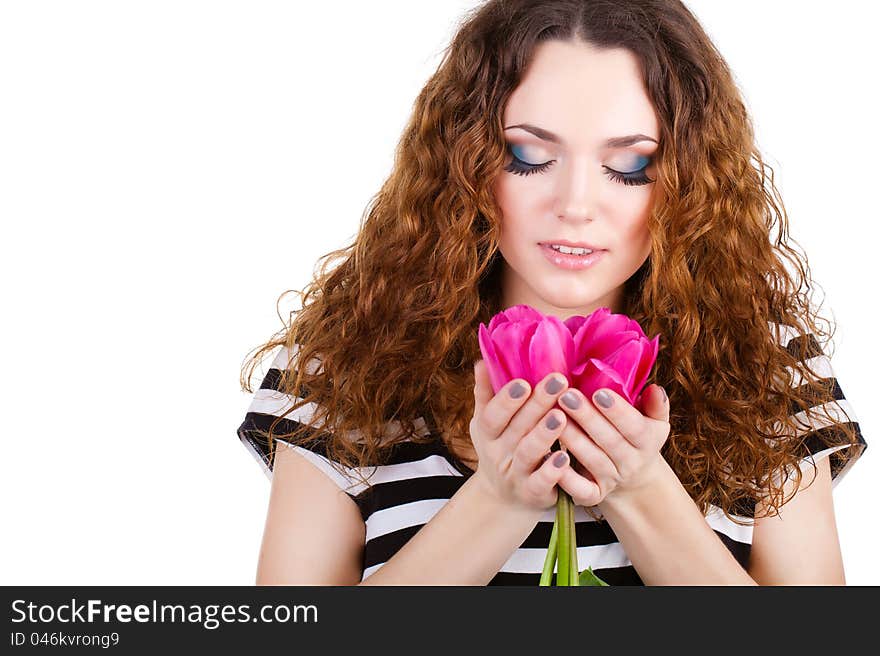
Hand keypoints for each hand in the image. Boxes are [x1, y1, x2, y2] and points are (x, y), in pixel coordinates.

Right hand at [469, 359, 572, 511]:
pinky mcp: (533, 493)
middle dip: (537, 404)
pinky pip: (541, 483)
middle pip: (516, 428)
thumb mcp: (487, 424)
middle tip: (558, 381)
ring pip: (528, 453)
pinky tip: (566, 457)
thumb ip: (486, 394)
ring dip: (544, 434)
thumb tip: (483, 360)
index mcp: (487, 432)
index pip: (493, 415)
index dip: (506, 400)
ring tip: (561, 415)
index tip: (524, 381)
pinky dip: (552, 471)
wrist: (503, 498)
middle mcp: (498, 453)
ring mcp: (515, 474)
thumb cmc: (500, 448)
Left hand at [554, 384, 670, 507]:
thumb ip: (656, 406)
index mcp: (647, 442)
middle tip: (566, 396)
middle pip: (610, 441)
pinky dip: (566, 477)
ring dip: (573, 439)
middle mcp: (631, 463)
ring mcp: (612, 480)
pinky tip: (549, 457)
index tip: (598, 392)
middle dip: (587, 417)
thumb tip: (655, 389)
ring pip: (592, 460)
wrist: (633, 480)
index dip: (617, 411)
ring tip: (553, 416)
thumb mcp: (654, 422)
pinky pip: (581, 490)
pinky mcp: (594, 495)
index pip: (635, 427)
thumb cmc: (637, 439)